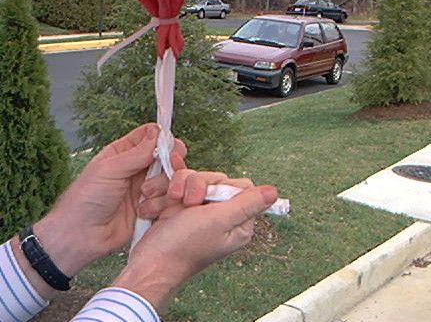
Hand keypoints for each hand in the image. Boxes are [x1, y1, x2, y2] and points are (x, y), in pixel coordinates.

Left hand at [32, 124, 186, 277]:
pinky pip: (170, 199)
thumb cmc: (86, 200)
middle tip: (165, 170)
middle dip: (169, 162)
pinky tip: (146, 209)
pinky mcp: (152, 207)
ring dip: (162, 185)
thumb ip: (137, 152)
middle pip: (168, 155)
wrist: (81, 237)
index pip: (151, 136)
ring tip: (145, 195)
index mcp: (124, 152)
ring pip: (171, 177)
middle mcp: (138, 168)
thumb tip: (157, 131)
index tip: (167, 147)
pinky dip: (163, 202)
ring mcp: (146, 187)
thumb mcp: (110, 169)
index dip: (163, 138)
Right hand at [114, 170, 277, 309]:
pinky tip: (154, 204)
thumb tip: (273, 192)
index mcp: (238, 221)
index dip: (219, 185)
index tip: (203, 198)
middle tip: (184, 202)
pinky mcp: (181, 208)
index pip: (238, 185)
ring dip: (174, 188)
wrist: (148, 261)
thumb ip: (245, 204)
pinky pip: (177, 186)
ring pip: (192, 180)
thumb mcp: (217, 221)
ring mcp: (200, 210)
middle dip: (193, 185)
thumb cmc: (183, 246)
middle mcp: (221, 214)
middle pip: (214, 179)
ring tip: (165, 205)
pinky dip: (165, 193)